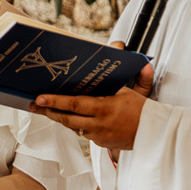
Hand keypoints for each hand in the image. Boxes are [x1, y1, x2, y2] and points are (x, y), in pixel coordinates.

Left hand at [36, 62, 154, 151]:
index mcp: (106, 108)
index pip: (75, 104)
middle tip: (35, 104)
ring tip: (44, 110)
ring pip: (73, 126)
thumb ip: (120, 65)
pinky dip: (74, 124)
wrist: (155, 135)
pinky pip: (83, 133)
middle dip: (49, 111)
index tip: (41, 97)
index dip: (56, 101)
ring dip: (58, 118)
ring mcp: (99, 136)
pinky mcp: (101, 144)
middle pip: (67, 118)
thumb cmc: (144, 111)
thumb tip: (120, 45)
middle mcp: (99, 124)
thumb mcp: (133, 89)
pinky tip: (66, 117)